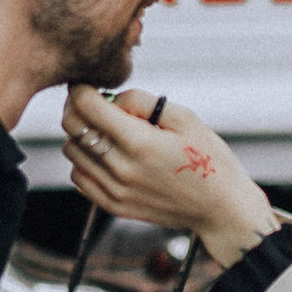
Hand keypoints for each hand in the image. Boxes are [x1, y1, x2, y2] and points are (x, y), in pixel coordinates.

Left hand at [63, 86, 277, 267]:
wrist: (220, 208)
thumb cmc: (208, 158)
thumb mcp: (185, 118)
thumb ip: (142, 101)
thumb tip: (112, 98)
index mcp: (139, 141)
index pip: (86, 105)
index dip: (81, 87)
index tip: (87, 83)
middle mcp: (121, 168)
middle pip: (72, 127)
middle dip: (77, 106)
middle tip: (96, 102)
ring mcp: (115, 190)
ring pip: (72, 151)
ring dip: (81, 134)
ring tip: (107, 131)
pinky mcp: (114, 206)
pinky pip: (79, 176)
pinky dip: (85, 160)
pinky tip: (107, 154)